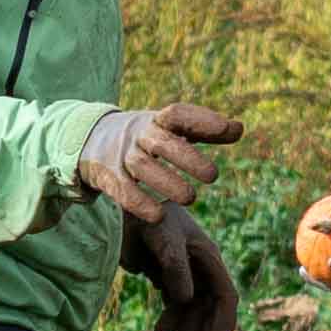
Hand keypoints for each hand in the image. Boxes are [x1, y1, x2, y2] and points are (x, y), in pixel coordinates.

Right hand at [77, 98, 239, 214]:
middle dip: (187, 157)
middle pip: (161, 143)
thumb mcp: (169, 128)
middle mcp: (138, 135)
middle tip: (213, 176)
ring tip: (191, 198)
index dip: (202, 120)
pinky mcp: (108, 177)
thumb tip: (240, 128)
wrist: (91, 141)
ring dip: (167, 182)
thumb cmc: (145, 136)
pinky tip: (159, 216)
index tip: (228, 130)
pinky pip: (123, 191)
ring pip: (142, 167)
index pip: (178, 114)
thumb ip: (203, 129)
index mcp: (157, 120)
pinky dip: (140, 203)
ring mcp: (121, 155)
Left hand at [130, 204, 241, 330]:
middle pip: (212, 308)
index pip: (225, 295)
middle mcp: (201, 269)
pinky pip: (177, 305)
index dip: (223, 322)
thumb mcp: (164, 238)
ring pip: (194, 310)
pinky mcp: (168, 278)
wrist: (126, 211)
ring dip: (188, 329)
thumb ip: (175, 266)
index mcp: (208, 258)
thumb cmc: (149, 219)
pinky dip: (173, 320)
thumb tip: (187, 299)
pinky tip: (160, 329)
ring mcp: (185, 274)